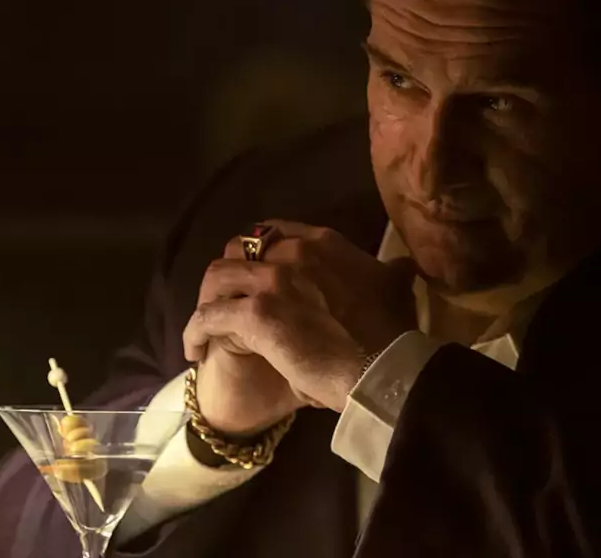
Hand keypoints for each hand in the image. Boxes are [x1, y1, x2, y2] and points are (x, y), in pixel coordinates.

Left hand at [186, 222, 417, 413]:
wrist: (383, 367)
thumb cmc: (391, 333)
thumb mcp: (397, 290)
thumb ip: (393, 272)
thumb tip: (405, 265)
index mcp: (323, 243)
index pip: (274, 232)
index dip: (257, 255)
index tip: (254, 279)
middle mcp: (292, 252)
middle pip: (238, 249)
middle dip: (228, 276)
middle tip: (227, 303)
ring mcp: (271, 280)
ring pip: (217, 277)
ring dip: (207, 301)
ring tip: (207, 327)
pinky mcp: (255, 313)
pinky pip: (208, 316)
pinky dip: (195, 331)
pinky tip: (195, 349)